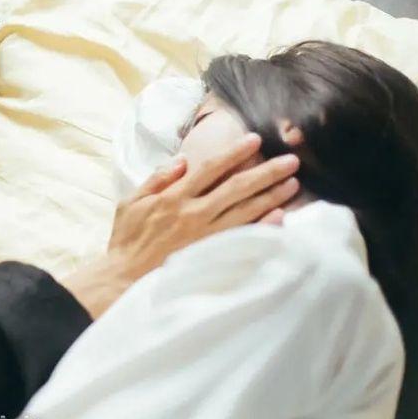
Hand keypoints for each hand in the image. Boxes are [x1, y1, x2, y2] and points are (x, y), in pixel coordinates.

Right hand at [59, 134, 299, 318]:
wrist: (124, 278)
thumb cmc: (127, 240)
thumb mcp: (130, 202)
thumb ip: (156, 179)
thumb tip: (182, 160)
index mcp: (173, 197)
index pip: (210, 168)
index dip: (234, 153)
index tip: (255, 140)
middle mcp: (193, 213)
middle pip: (236, 187)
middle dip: (266, 172)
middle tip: (291, 160)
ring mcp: (204, 236)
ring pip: (245, 211)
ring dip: (271, 196)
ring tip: (293, 184)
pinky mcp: (211, 255)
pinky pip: (243, 238)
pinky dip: (263, 227)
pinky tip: (281, 217)